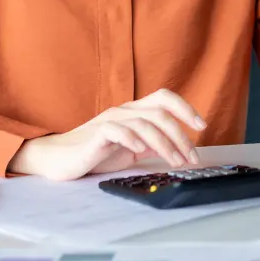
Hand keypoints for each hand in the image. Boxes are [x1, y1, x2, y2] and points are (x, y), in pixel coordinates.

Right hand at [8, 89, 206, 180]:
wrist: (57, 159)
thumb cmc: (94, 153)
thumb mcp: (129, 149)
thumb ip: (149, 144)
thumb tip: (175, 147)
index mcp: (134, 111)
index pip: (164, 98)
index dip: (185, 108)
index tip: (202, 125)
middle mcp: (124, 110)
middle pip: (161, 112)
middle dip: (181, 135)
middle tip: (192, 156)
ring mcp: (111, 120)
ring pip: (146, 123)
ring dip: (165, 143)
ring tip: (176, 162)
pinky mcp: (97, 133)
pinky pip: (119, 130)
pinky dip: (134, 139)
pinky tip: (141, 151)